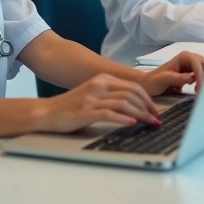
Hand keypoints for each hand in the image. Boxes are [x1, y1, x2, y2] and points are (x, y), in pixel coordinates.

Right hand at [38, 73, 158, 132]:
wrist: (47, 112)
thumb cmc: (71, 106)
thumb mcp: (94, 94)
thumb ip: (111, 95)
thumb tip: (134, 105)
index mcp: (103, 79)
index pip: (134, 86)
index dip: (148, 99)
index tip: (155, 110)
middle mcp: (99, 86)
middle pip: (132, 93)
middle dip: (148, 107)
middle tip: (156, 119)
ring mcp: (92, 98)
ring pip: (124, 103)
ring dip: (141, 114)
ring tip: (149, 123)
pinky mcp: (85, 111)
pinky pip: (109, 113)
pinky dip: (123, 119)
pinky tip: (132, 124)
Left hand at [138, 51, 203, 94]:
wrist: (147, 85)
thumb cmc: (153, 81)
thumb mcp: (164, 79)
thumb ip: (178, 78)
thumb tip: (193, 78)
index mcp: (184, 57)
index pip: (197, 64)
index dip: (201, 75)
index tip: (199, 89)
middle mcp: (190, 59)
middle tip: (203, 92)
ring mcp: (192, 66)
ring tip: (201, 93)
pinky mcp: (193, 74)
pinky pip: (203, 77)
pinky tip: (199, 91)